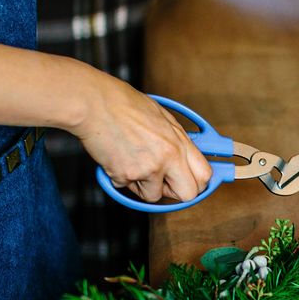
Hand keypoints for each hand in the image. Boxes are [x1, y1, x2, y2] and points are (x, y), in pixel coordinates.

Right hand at [73, 72, 211, 202]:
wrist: (94, 103)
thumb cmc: (124, 104)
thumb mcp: (162, 117)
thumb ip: (177, 139)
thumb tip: (186, 157)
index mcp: (179, 141)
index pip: (204, 175)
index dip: (198, 183)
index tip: (190, 182)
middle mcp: (168, 157)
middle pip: (188, 194)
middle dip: (176, 193)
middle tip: (164, 183)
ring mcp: (147, 168)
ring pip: (154, 196)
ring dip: (144, 186)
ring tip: (132, 162)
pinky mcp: (125, 175)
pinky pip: (128, 188)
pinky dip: (122, 178)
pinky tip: (117, 157)